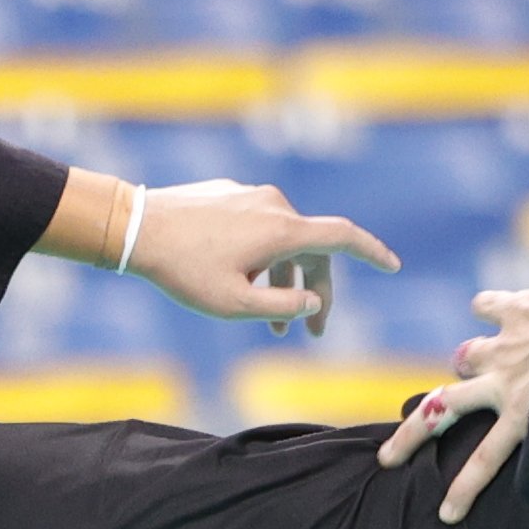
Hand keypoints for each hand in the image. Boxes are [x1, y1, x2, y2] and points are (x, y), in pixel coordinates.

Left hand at [114, 178, 395, 338]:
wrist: (134, 227)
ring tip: (271, 322)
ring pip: (284, 241)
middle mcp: (274, 205)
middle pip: (313, 249)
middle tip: (313, 333)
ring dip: (286, 281)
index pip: (344, 238)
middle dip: (317, 292)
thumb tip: (316, 303)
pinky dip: (263, 259)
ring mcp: (251, 196)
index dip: (373, 253)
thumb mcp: (236, 304)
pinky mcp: (229, 195)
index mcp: (283, 230)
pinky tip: (239, 284)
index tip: (393, 266)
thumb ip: (284, 307)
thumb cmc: (184, 271)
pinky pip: (259, 228)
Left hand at [375, 201, 528, 524]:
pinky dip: (467, 489)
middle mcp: (500, 348)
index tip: (489, 313)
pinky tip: (447, 515)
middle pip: (460, 361)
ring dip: (412, 435)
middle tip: (421, 405)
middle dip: (445, 380)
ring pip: (444, 411)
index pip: (490, 309)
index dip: (490, 312)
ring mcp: (504, 386)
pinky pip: (486, 459)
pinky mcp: (521, 418)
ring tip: (387, 461)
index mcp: (519, 309)